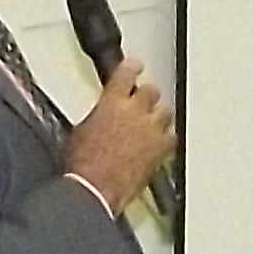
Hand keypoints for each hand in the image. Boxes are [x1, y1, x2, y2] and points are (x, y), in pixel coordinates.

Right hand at [63, 60, 174, 209]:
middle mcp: (135, 111)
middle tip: (140, 102)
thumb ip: (97, 116)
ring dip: (157, 116)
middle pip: (151, 91)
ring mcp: (151, 130)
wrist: (95, 189)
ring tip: (150, 125)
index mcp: (112, 102)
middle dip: (146, 96)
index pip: (126, 72)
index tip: (135, 65)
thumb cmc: (83, 165)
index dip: (132, 67)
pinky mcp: (161, 149)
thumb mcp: (81, 130)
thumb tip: (102, 116)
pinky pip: (171, 136)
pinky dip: (166, 137)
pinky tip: (159, 143)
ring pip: (165, 112)